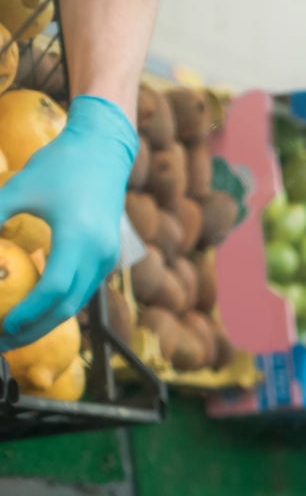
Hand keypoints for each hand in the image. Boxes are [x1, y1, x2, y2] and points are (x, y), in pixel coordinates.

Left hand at [0, 96, 136, 348]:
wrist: (103, 152)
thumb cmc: (59, 166)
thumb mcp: (18, 189)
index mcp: (79, 239)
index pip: (53, 289)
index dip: (26, 312)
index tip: (2, 325)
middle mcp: (99, 255)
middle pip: (68, 307)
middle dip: (35, 329)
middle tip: (3, 343)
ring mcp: (106, 258)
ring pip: (78, 303)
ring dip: (48, 321)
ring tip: (16, 331)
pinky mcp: (106, 257)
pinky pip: (83, 290)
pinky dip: (60, 305)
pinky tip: (37, 308)